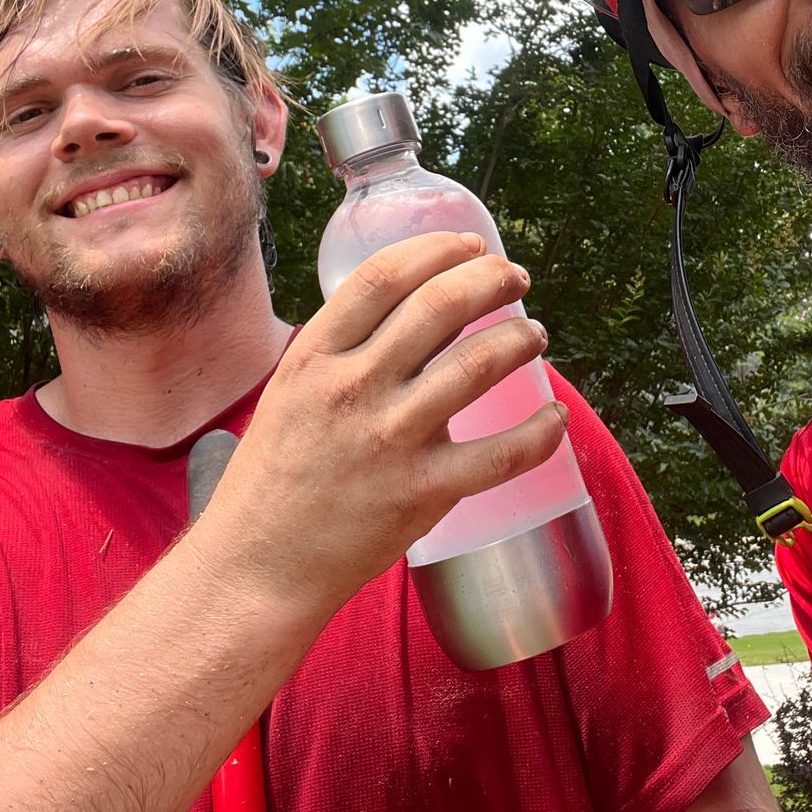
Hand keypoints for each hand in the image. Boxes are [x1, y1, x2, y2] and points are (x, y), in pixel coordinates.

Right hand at [189, 231, 562, 629]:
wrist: (256, 566)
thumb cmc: (272, 479)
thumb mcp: (288, 392)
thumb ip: (339, 352)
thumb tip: (401, 311)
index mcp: (315, 356)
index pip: (384, 276)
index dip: (439, 249)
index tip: (472, 245)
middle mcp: (354, 387)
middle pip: (440, 305)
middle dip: (493, 280)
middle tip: (516, 280)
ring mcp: (391, 439)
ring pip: (479, 364)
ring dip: (520, 339)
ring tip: (534, 335)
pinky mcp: (423, 491)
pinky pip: (502, 454)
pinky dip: (540, 431)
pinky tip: (555, 417)